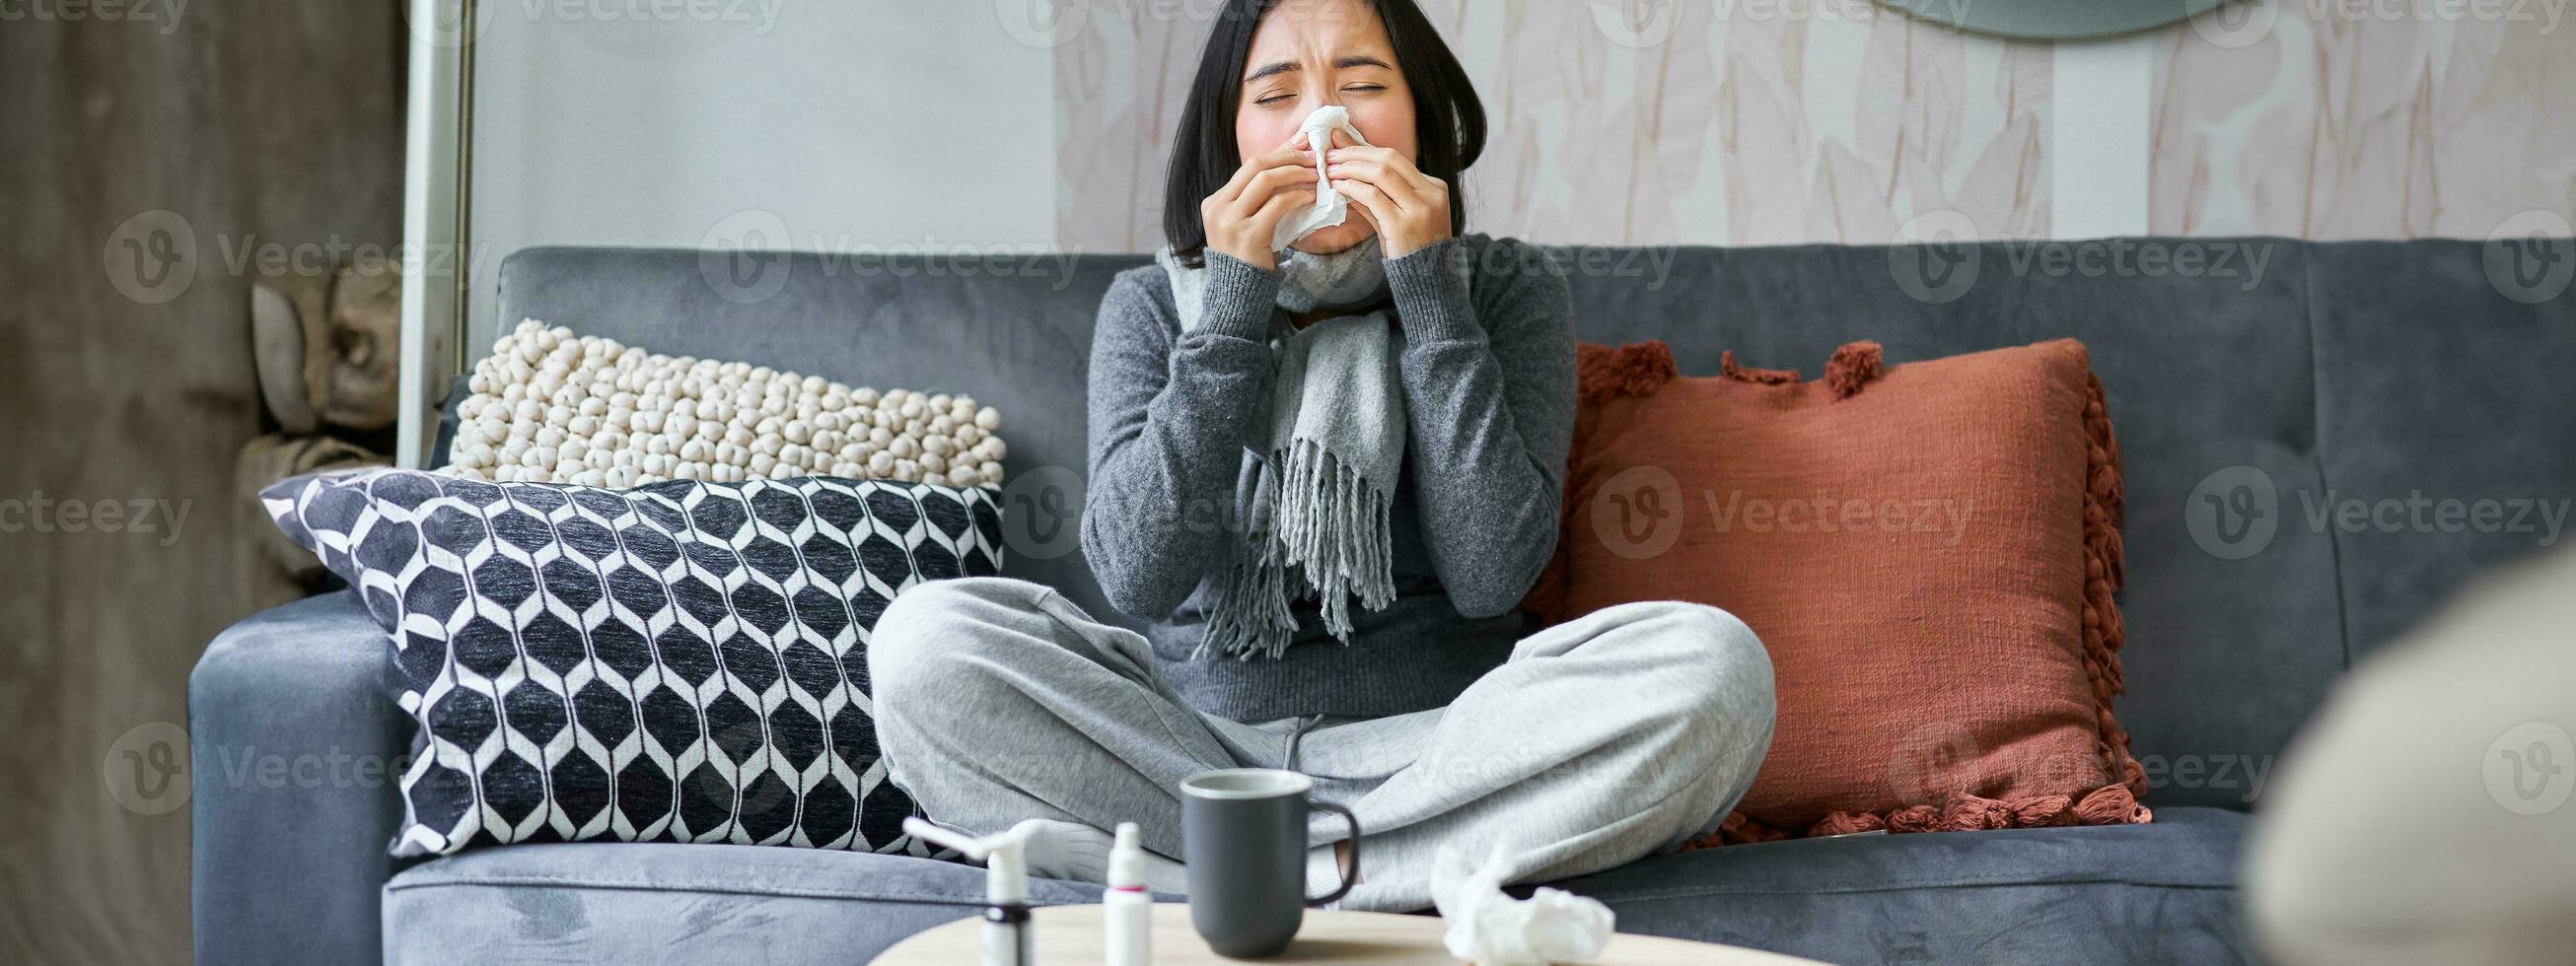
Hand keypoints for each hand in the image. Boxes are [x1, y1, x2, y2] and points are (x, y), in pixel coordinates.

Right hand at [1202, 131, 1319, 270]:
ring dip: (1295, 173)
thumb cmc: (1250, 258)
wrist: (1239, 295)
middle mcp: (1217, 207)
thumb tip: (1294, 165)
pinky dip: (1297, 196)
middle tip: (1313, 156)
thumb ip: (1262, 199)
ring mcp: (1230, 221)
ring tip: (1316, 174)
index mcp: (1215, 201)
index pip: (1249, 166)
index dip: (1279, 152)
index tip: (1302, 144)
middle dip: (1288, 156)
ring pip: (1265, 180)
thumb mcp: (1250, 223)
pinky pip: (1276, 205)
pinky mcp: (1247, 235)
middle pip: (1255, 165)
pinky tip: (1311, 196)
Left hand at [1324, 129, 1451, 258]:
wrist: (1427, 279)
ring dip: (1351, 168)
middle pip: (1390, 158)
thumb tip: (1345, 173)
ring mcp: (1419, 208)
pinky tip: (1338, 188)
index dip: (1365, 149)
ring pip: (1381, 173)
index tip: (1342, 145)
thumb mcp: (1398, 216)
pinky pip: (1373, 196)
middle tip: (1331, 153)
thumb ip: (1376, 195)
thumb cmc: (1411, 248)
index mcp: (1434, 186)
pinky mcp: (1403, 224)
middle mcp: (1430, 193)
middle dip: (1356, 152)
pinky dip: (1352, 187)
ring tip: (1330, 170)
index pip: (1396, 158)